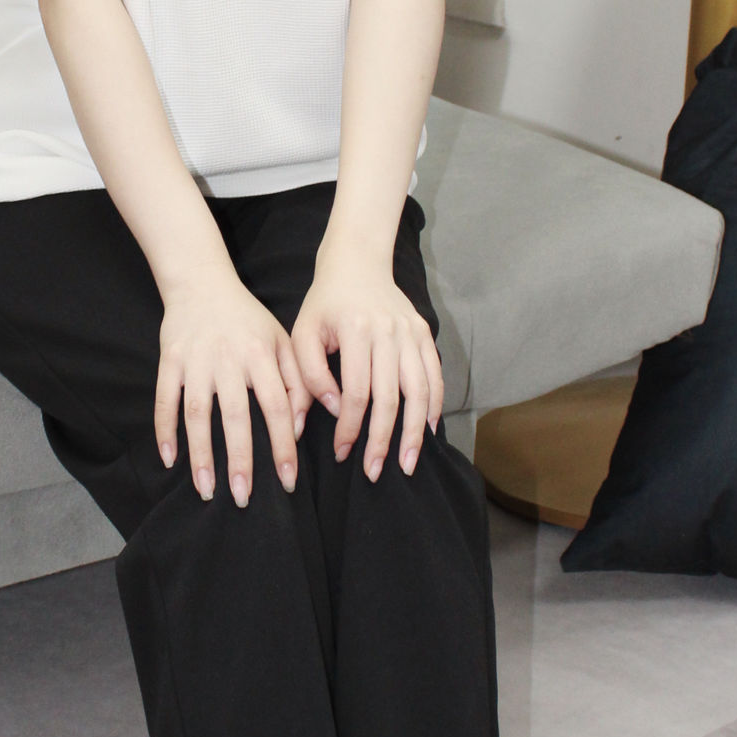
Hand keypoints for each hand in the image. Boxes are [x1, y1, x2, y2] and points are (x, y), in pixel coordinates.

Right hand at [156, 265, 308, 507]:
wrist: (201, 282)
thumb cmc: (247, 317)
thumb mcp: (281, 339)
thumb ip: (299, 378)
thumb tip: (310, 421)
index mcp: (261, 356)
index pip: (276, 408)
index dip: (283, 446)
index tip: (288, 480)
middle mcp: (229, 361)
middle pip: (235, 417)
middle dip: (240, 461)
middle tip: (244, 499)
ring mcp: (196, 362)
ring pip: (197, 414)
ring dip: (201, 454)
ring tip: (206, 490)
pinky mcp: (169, 361)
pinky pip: (165, 399)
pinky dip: (164, 429)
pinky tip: (169, 458)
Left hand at [290, 246, 445, 483]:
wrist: (357, 264)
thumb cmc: (324, 304)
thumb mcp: (302, 333)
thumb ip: (306, 375)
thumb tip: (321, 414)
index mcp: (356, 331)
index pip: (357, 392)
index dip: (350, 427)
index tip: (342, 452)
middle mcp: (389, 332)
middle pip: (391, 398)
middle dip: (383, 440)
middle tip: (374, 472)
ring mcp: (411, 333)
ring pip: (419, 391)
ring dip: (414, 432)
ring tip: (408, 462)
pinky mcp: (424, 333)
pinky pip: (434, 376)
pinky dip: (433, 406)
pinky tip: (427, 431)